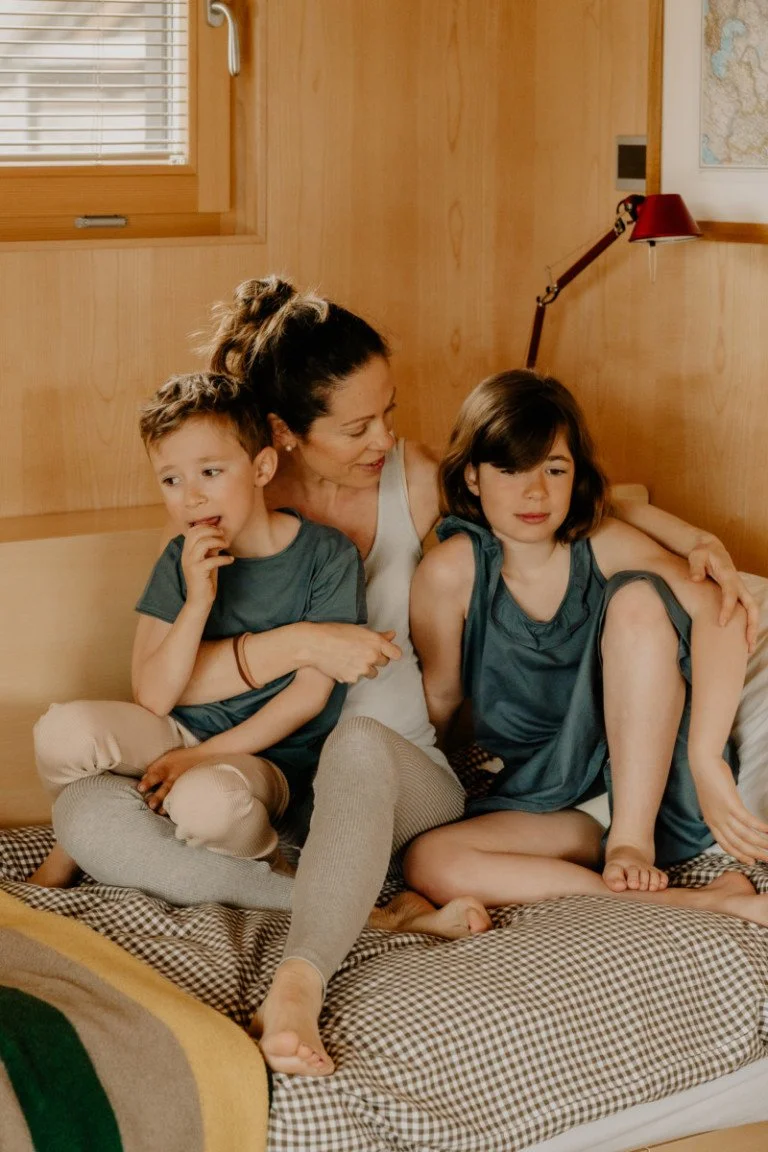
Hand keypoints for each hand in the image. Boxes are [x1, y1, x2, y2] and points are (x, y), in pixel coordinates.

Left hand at [137, 746, 205, 812]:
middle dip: (158, 797)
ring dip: (167, 804)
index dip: (148, 781)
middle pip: (165, 788)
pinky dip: (179, 805)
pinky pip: (184, 798)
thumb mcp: (167, 757)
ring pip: (175, 795)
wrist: (204, 757)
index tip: (140, 788)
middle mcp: (174, 777)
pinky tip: (174, 813)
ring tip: (161, 812)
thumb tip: (143, 779)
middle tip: (151, 805)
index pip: (155, 775)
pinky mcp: (190, 789)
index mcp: (166, 768)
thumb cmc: (181, 758)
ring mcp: (183, 784)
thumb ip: (154, 769)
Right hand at [181, 523, 233, 608]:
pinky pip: (212, 560)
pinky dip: (224, 558)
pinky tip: (230, 560)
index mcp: (187, 551)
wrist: (199, 600)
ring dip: (218, 542)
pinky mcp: (198, 573)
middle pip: (196, 534)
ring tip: (227, 546)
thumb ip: (210, 549)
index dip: (205, 526)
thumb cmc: (205, 580)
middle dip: (212, 531)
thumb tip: (219, 535)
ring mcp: (190, 564)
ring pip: (202, 544)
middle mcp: (186, 556)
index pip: (192, 531)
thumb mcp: (207, 560)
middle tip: (224, 536)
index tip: (218, 530)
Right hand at [306, 624, 401, 682]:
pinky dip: (352, 673)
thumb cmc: (335, 632)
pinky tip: (342, 664)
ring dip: (366, 668)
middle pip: (384, 663)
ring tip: (352, 659)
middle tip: (362, 652)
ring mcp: (362, 668)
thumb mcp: (358, 630)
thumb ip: (378, 635)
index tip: (386, 652)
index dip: (391, 653)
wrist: (314, 644)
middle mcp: (372, 656)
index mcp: (375, 641)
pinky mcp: (352, 678)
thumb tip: (392, 635)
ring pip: (372, 673)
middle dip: (376, 659)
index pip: (396, 654)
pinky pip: (357, 678)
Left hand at [688, 534, 758, 651]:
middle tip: (747, 644)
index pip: (730, 594)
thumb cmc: (702, 553)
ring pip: (752, 611)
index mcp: (728, 575)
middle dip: (751, 625)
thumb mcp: (696, 556)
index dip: (727, 609)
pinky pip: (746, 612)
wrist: (710, 548)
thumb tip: (695, 579)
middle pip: (752, 606)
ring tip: (748, 649)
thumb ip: (696, 567)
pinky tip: (741, 640)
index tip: (721, 624)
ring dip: (752, 629)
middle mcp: (738, 584)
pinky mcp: (737, 594)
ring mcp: (739, 589)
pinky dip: (746, 625)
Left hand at [692, 755, 767, 863]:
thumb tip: (733, 817)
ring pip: (744, 835)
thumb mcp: (713, 800)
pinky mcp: (730, 804)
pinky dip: (760, 828)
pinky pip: (748, 821)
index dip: (739, 855)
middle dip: (754, 854)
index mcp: (710, 821)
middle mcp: (716, 821)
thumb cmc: (710, 779)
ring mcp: (723, 814)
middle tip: (767, 860)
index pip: (726, 845)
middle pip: (737, 844)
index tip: (751, 861)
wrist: (703, 764)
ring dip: (761, 844)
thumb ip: (721, 811)